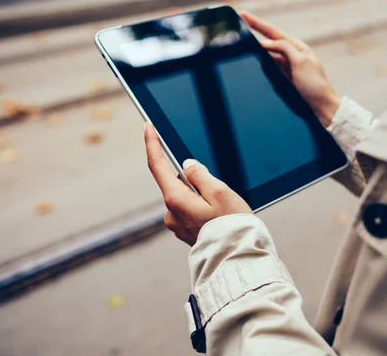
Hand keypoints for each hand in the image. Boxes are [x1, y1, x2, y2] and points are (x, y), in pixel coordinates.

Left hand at [145, 122, 252, 244]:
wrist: (238, 259)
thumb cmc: (233, 226)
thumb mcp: (220, 192)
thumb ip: (200, 174)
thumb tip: (187, 166)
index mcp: (176, 200)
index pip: (158, 165)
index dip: (152, 144)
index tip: (148, 127)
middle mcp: (171, 214)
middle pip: (176, 183)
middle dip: (194, 178)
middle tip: (218, 188)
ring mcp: (178, 225)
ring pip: (187, 198)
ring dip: (202, 195)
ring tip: (225, 208)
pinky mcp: (186, 233)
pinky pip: (192, 211)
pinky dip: (204, 208)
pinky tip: (220, 217)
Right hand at [240, 11, 341, 126]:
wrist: (321, 107)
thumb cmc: (314, 84)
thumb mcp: (300, 62)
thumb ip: (284, 48)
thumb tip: (265, 42)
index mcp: (297, 47)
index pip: (273, 32)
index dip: (257, 23)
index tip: (243, 14)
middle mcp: (291, 54)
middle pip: (269, 40)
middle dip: (254, 30)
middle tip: (239, 20)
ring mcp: (287, 66)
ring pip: (267, 53)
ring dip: (255, 47)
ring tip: (241, 39)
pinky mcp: (283, 77)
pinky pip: (268, 66)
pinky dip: (260, 61)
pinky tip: (252, 59)